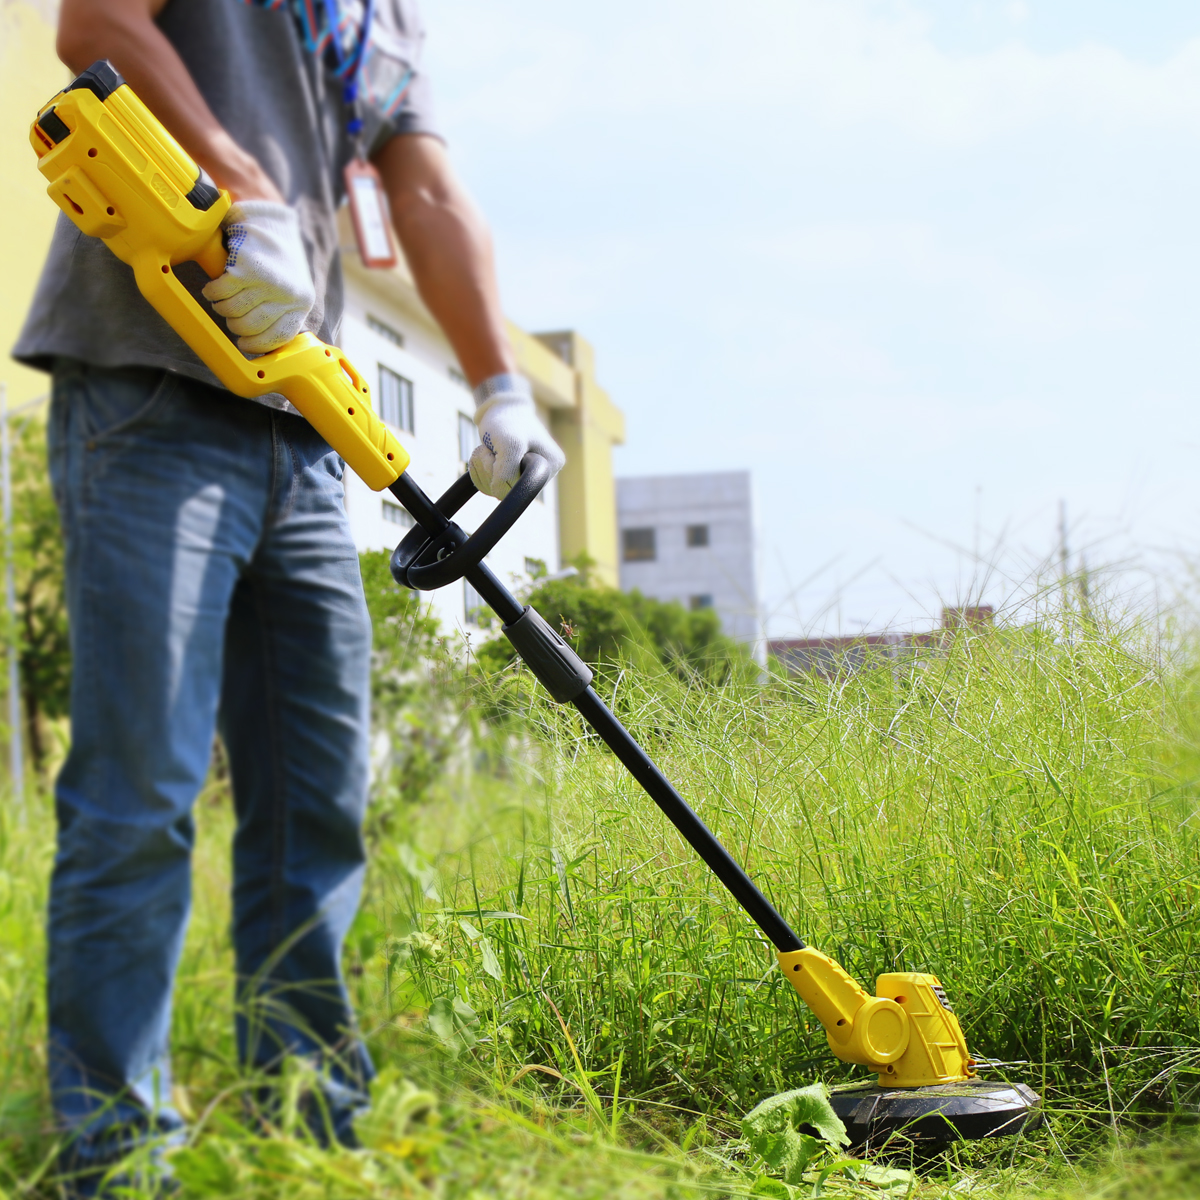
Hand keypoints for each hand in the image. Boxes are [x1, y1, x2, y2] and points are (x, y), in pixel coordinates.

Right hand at [201, 201, 315, 354]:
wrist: (267, 215)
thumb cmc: (276, 255)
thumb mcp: (291, 285)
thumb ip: (282, 310)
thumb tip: (258, 340)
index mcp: (301, 302)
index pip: (277, 337)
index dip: (256, 344)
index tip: (243, 342)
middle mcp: (288, 295)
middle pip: (249, 327)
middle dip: (234, 323)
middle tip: (229, 312)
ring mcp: (267, 282)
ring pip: (232, 312)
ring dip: (220, 307)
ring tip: (221, 297)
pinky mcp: (246, 268)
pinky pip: (220, 293)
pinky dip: (212, 292)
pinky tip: (214, 287)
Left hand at [468, 376, 565, 498]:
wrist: (499, 408)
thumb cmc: (508, 420)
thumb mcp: (509, 443)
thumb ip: (507, 471)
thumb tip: (499, 493)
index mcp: (550, 465)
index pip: (522, 489)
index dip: (503, 476)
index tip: (498, 454)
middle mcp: (542, 474)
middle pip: (507, 491)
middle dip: (490, 470)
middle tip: (490, 449)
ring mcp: (526, 476)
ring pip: (495, 490)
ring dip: (482, 469)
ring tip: (488, 449)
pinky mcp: (511, 476)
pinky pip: (489, 486)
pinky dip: (480, 471)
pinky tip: (485, 455)